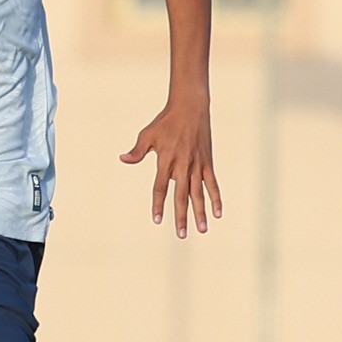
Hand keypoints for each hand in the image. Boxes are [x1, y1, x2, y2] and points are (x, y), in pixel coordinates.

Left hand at [122, 96, 222, 236]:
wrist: (190, 107)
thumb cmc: (165, 121)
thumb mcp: (147, 134)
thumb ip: (137, 151)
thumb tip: (123, 159)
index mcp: (166, 160)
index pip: (160, 188)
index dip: (158, 204)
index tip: (157, 220)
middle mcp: (182, 165)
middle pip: (181, 196)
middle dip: (181, 216)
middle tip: (182, 234)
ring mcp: (197, 165)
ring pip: (198, 193)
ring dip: (200, 212)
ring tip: (202, 229)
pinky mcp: (207, 163)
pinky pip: (212, 184)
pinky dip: (215, 198)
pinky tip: (218, 213)